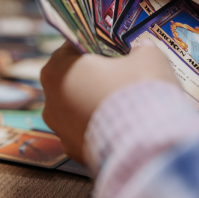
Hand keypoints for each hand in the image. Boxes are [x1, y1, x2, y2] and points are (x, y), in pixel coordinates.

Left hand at [40, 41, 177, 162]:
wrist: (148, 144)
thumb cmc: (140, 91)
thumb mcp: (148, 58)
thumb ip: (141, 50)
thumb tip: (143, 50)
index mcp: (56, 68)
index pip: (73, 48)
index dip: (98, 46)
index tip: (116, 49)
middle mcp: (50, 99)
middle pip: (74, 79)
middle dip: (97, 77)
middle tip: (125, 77)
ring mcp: (59, 128)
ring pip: (79, 109)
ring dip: (99, 105)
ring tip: (128, 106)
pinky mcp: (74, 151)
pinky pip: (88, 133)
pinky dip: (103, 130)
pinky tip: (124, 128)